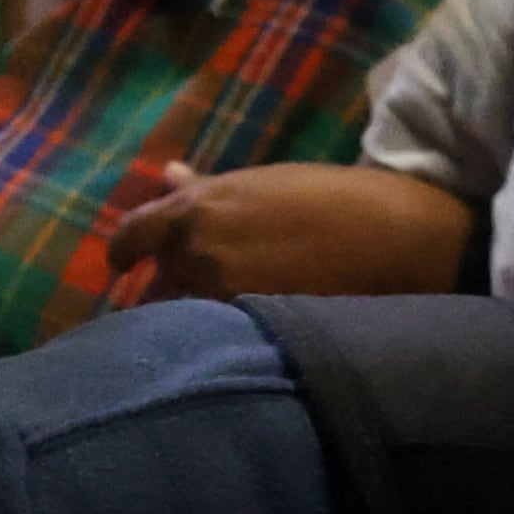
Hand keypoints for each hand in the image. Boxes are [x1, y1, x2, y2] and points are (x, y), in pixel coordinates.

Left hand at [102, 161, 479, 305]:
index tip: (119, 266)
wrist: (395, 238)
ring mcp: (221, 290)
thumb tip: (166, 175)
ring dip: (206, 312)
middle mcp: (196, 249)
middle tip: (209, 290)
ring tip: (235, 315)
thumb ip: (207, 188)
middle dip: (178, 284)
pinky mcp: (251, 323)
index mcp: (195, 207)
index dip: (121, 252)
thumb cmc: (334, 198)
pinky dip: (229, 336)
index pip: (133, 235)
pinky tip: (250, 338)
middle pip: (164, 279)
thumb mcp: (263, 183)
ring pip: (191, 311)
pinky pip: (221, 335)